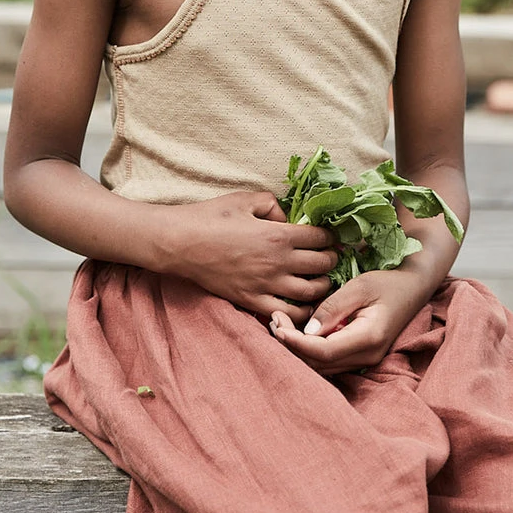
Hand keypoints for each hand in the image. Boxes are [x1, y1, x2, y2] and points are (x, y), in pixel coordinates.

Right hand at [172, 191, 337, 327]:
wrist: (181, 244)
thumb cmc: (211, 217)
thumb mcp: (245, 199)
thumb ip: (273, 205)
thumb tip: (287, 218)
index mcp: (279, 235)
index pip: (320, 239)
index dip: (330, 237)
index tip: (329, 237)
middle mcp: (278, 263)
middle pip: (321, 265)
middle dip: (331, 260)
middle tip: (330, 256)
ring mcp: (266, 285)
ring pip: (310, 292)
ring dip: (322, 285)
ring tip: (321, 279)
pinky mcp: (252, 300)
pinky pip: (287, 312)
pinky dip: (301, 310)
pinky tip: (302, 303)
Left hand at [269, 267, 427, 375]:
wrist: (411, 289)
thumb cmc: (386, 283)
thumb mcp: (359, 287)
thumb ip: (333, 308)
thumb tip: (307, 331)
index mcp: (368, 338)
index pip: (323, 351)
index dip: (296, 342)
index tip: (277, 323)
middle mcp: (366, 356)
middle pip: (318, 363)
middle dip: (291, 344)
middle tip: (274, 318)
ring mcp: (363, 360)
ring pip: (320, 365)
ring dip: (297, 348)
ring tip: (279, 323)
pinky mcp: (357, 357)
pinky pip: (327, 360)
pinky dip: (307, 348)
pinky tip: (295, 329)